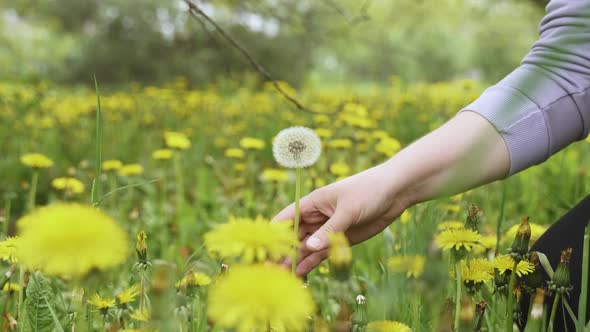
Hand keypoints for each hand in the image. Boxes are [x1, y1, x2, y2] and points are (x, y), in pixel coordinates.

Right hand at [273, 162, 408, 275]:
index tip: (264, 252)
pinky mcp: (340, 240)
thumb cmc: (369, 191)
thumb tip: (308, 248)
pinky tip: (301, 274)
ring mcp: (327, 229)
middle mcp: (316, 217)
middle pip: (293, 237)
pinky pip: (321, 253)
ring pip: (306, 247)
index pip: (286, 219)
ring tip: (284, 277)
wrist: (396, 191)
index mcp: (313, 203)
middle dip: (283, 252)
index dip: (274, 235)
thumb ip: (329, 230)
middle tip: (272, 271)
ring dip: (295, 260)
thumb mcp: (348, 210)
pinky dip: (312, 263)